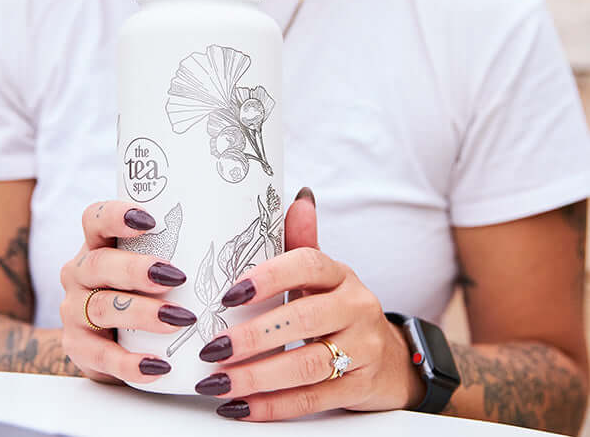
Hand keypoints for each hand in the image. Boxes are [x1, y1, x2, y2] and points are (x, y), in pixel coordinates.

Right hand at [59, 201, 195, 383]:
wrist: (115, 342)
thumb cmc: (147, 290)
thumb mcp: (156, 261)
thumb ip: (188, 243)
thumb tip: (252, 224)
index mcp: (98, 243)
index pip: (94, 218)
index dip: (116, 215)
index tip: (150, 221)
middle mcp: (80, 272)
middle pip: (98, 264)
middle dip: (137, 270)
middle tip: (175, 277)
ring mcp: (74, 311)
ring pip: (102, 307)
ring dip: (142, 313)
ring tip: (180, 319)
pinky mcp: (77, 348)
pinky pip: (101, 356)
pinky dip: (130, 362)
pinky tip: (158, 364)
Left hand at [193, 189, 424, 419]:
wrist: (394, 358)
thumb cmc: (341, 310)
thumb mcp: (325, 276)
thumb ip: (303, 242)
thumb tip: (299, 199)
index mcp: (340, 275)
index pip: (307, 264)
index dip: (268, 276)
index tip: (229, 293)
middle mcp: (356, 307)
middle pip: (302, 319)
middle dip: (252, 336)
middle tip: (212, 348)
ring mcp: (363, 349)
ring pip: (306, 365)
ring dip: (256, 377)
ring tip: (216, 382)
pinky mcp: (361, 388)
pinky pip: (313, 399)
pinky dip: (273, 406)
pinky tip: (240, 408)